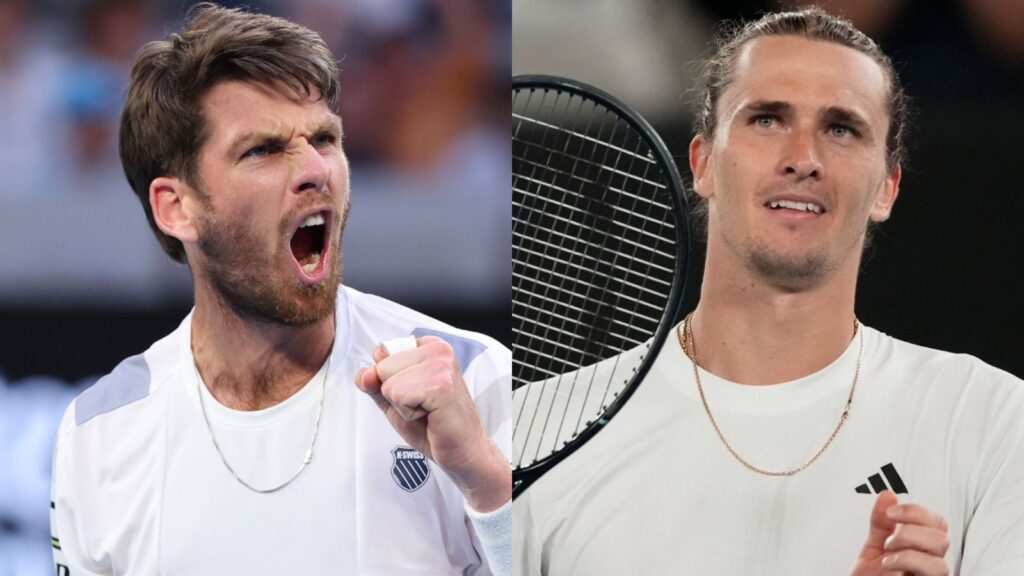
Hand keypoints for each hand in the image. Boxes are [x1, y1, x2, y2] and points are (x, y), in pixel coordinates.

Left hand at [354, 336, 510, 511]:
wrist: (462, 452)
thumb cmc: (432, 426)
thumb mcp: (394, 401)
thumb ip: (375, 384)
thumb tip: (364, 374)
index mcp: (429, 346)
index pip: (381, 353)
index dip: (389, 381)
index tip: (416, 394)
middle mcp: (438, 349)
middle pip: (382, 367)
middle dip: (395, 394)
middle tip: (423, 406)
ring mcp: (442, 365)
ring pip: (388, 384)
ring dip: (402, 406)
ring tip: (428, 411)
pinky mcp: (442, 385)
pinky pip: (398, 396)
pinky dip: (408, 414)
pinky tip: (431, 416)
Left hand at [851, 491, 949, 575]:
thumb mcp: (873, 545)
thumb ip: (880, 522)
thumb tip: (888, 495)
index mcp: (922, 547)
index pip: (937, 523)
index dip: (916, 512)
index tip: (891, 512)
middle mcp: (929, 562)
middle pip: (942, 539)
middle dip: (911, 532)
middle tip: (889, 538)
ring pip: (940, 562)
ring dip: (909, 551)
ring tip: (888, 553)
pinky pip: (931, 575)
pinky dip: (907, 563)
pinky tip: (889, 564)